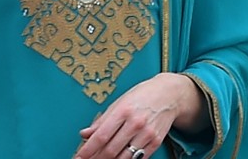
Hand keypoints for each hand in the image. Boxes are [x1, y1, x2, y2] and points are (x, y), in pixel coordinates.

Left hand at [72, 73, 205, 158]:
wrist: (168, 94)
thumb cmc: (141, 96)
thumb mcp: (118, 102)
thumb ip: (101, 120)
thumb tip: (85, 133)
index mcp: (122, 110)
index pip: (101, 136)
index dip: (88, 149)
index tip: (79, 156)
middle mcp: (135, 123)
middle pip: (111, 149)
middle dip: (96, 158)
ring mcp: (147, 134)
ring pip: (125, 157)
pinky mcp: (156, 142)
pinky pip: (139, 158)